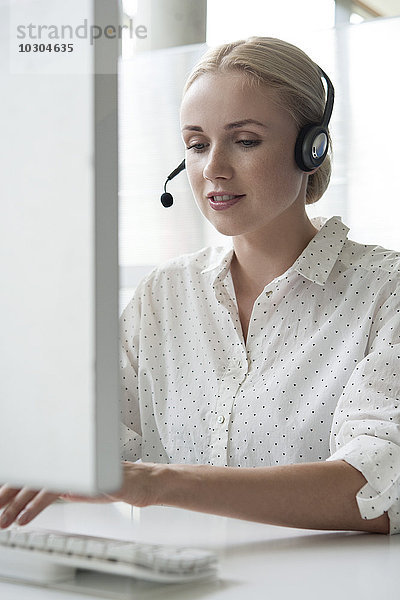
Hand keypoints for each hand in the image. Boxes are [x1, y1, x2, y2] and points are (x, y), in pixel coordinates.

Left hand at [0, 461, 162, 527]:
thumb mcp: (91, 487)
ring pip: (39, 483)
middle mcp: (74, 460)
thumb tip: (58, 491)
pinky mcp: (86, 479)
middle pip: (32, 474)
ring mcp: (81, 467)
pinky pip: (56, 492)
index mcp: (73, 463)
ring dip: (17, 504)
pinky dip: (36, 507)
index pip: (38, 471)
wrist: (148, 482)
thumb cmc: (123, 483)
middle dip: (7, 494)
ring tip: (4, 520)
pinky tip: (25, 517)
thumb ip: (73, 487)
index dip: (14, 484)